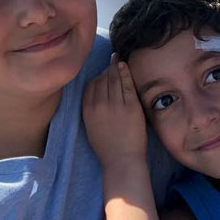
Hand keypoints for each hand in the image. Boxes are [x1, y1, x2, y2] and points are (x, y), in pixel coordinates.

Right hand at [83, 55, 147, 170]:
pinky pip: (127, 84)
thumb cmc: (107, 145)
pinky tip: (124, 65)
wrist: (122, 160)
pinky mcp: (131, 106)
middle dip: (107, 69)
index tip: (102, 73)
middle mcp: (100, 105)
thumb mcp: (91, 125)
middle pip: (102, 79)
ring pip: (114, 79)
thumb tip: (96, 89)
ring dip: (115, 67)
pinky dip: (125, 72)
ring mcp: (116, 104)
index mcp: (87, 110)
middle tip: (112, 60)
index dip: (97, 76)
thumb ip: (91, 107)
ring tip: (117, 59)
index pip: (91, 85)